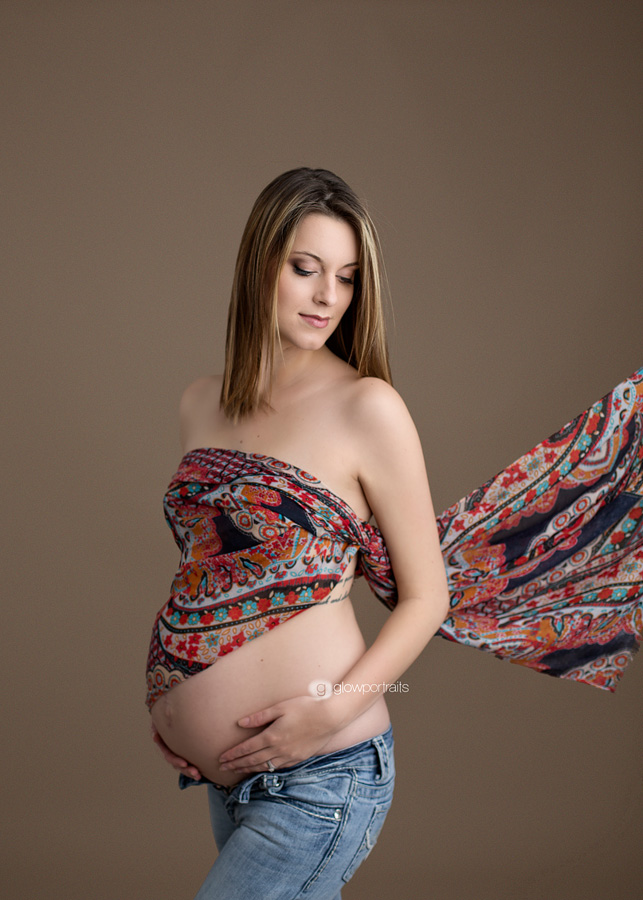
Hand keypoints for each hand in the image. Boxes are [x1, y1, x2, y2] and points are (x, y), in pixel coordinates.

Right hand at [151, 723, 201, 780]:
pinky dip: (192, 769)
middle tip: (195, 772)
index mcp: (163, 747)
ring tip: (198, 775)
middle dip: (186, 769)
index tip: (185, 763)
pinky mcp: (183, 754)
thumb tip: (155, 736)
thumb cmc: (163, 720)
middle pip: (177, 764)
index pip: (169, 756)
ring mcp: (176, 755)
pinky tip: (200, 775)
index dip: (176, 761)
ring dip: (190, 772)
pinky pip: (187, 764)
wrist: (169, 718)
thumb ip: (155, 729)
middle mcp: (169, 753)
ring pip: (182, 767)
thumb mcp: (157, 723)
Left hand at [218, 694, 339, 774]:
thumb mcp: (281, 707)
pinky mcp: (298, 758)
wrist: (330, 717)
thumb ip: (260, 716)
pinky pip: (278, 768)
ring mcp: (289, 756)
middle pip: (252, 760)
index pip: (247, 748)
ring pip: (264, 766)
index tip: (221, 759)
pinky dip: (266, 770)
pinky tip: (262, 769)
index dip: (233, 754)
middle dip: (236, 765)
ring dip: (249, 769)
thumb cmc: (305, 707)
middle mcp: (279, 749)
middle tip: (223, 769)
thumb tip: (241, 723)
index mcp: (272, 736)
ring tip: (237, 771)